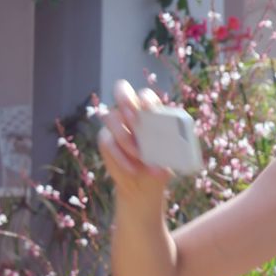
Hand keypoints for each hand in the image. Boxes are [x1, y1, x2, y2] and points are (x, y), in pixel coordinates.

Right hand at [98, 79, 171, 201]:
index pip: (145, 95)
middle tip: (136, 121)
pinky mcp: (105, 140)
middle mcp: (130, 112)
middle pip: (122, 91)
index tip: (150, 111)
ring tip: (142, 157)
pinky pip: (108, 142)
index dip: (146, 100)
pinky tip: (134, 169)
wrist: (145, 184)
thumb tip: (170, 143)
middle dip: (127, 101)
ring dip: (127, 138)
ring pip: (112, 118)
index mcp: (151, 111)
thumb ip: (170, 146)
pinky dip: (121, 157)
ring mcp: (115, 124)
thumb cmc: (162, 164)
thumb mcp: (170, 157)